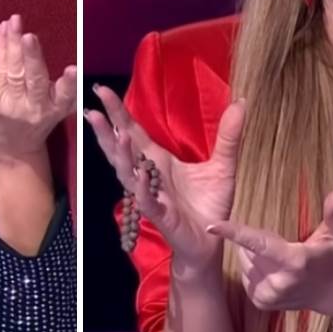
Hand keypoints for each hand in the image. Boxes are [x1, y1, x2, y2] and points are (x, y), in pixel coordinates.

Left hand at [0, 14, 76, 165]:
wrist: (8, 151)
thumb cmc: (32, 120)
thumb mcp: (52, 107)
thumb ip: (56, 85)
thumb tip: (58, 54)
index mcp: (56, 107)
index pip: (65, 95)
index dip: (69, 82)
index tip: (72, 69)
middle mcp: (35, 107)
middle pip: (35, 79)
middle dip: (32, 57)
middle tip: (30, 37)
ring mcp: (12, 104)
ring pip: (14, 71)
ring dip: (13, 44)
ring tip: (14, 24)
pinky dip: (0, 48)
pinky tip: (2, 30)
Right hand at [86, 86, 245, 271]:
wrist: (212, 241)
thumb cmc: (210, 205)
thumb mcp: (223, 165)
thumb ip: (228, 136)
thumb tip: (241, 102)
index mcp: (158, 160)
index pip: (133, 131)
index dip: (117, 112)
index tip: (101, 90)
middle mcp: (149, 175)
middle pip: (121, 149)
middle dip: (107, 130)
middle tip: (92, 109)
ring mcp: (152, 196)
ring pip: (128, 174)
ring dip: (122, 155)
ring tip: (118, 134)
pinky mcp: (161, 216)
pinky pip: (148, 201)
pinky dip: (143, 188)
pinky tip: (140, 175)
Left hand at [206, 190, 332, 319]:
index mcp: (293, 262)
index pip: (258, 243)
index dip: (233, 233)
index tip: (211, 226)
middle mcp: (278, 281)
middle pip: (248, 250)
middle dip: (258, 242)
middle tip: (280, 244)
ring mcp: (268, 295)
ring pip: (244, 263)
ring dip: (254, 256)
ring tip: (279, 260)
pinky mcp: (262, 303)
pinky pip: (246, 276)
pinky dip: (254, 270)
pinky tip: (273, 271)